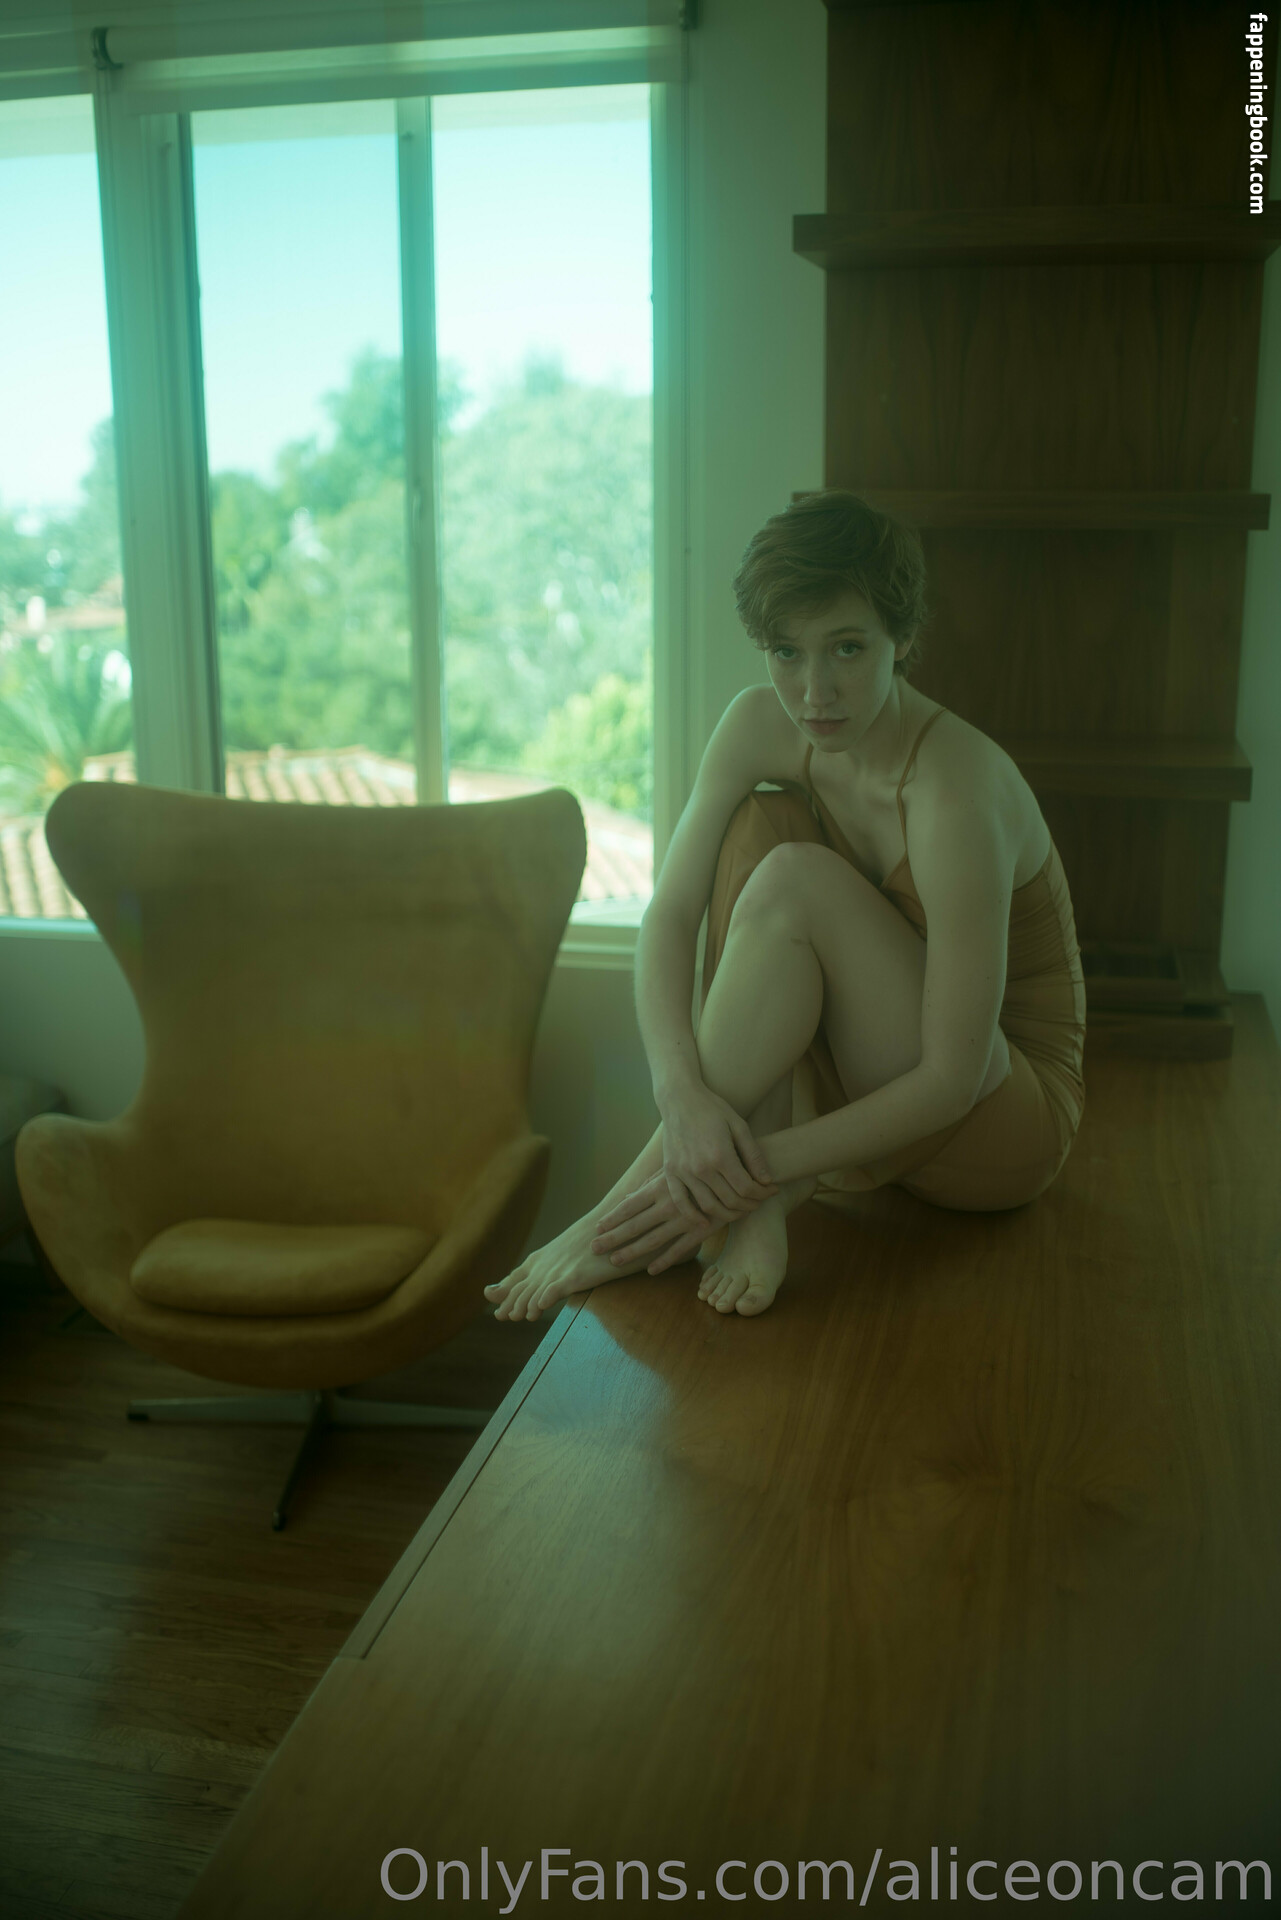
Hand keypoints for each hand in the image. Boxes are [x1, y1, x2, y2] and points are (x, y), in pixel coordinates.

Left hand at [589, 1172, 715, 1275]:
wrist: (739, 1175)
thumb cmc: (701, 1170)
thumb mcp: (675, 1171)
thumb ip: (650, 1185)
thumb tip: (627, 1198)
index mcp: (661, 1186)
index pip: (630, 1205)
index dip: (612, 1217)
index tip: (597, 1227)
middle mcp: (670, 1203)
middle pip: (635, 1224)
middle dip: (613, 1237)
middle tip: (594, 1248)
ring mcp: (685, 1218)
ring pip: (653, 1239)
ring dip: (632, 1252)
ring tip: (614, 1261)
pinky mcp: (701, 1230)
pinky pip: (679, 1249)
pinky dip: (664, 1261)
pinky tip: (650, 1270)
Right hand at [654, 1082, 778, 1228]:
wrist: (679, 1099)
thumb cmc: (712, 1109)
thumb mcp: (739, 1126)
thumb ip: (753, 1155)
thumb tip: (767, 1180)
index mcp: (720, 1155)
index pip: (747, 1189)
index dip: (763, 1194)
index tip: (772, 1190)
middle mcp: (701, 1168)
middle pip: (731, 1201)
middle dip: (751, 1205)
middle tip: (760, 1200)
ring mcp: (683, 1172)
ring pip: (709, 1206)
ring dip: (729, 1214)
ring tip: (741, 1209)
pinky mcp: (670, 1173)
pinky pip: (681, 1203)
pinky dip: (694, 1217)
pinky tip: (706, 1223)